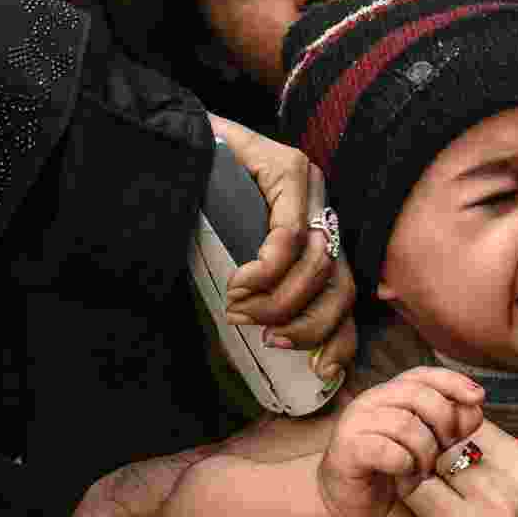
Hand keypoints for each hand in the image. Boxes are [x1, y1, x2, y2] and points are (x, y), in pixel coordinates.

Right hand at [208, 113, 356, 380]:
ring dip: (278, 301)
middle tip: (266, 338)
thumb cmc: (199, 209)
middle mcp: (325, 212)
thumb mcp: (236, 262)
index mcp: (319, 238)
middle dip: (308, 326)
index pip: (345, 296)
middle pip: (342, 288)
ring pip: (318, 265)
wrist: (172, 144)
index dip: (340, 339)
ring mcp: (312, 188)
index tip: (321, 372)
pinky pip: (289, 236)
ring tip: (238, 308)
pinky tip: (239, 282)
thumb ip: (262, 294)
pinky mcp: (288, 169)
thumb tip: (272, 343)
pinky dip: (266, 270)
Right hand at [318, 367, 484, 516]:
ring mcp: (356, 423)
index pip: (424, 375)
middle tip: (445, 447)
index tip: (479, 397)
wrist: (346, 502)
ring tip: (420, 470)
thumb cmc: (389, 471)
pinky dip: (404, 465)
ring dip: (424, 452)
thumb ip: (450, 426)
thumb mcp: (427, 446)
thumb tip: (475, 408)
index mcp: (390, 394)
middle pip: (418, 395)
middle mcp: (371, 401)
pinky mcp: (348, 449)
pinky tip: (402, 474)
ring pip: (406, 425)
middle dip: (443, 422)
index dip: (453, 382)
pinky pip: (388, 451)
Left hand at [381, 390, 517, 516]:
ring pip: (412, 478)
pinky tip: (405, 511)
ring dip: (406, 477)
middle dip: (426, 449)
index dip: (453, 427)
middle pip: (437, 446)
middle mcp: (501, 499)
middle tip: (425, 459)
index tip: (453, 441)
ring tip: (415, 485)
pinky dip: (394, 509)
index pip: (469, 422)